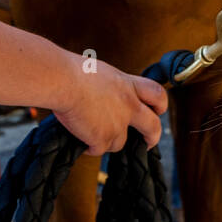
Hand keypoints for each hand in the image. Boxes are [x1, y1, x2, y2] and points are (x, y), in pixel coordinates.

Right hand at [51, 57, 167, 155]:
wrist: (62, 80)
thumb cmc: (73, 72)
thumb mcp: (102, 73)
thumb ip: (110, 88)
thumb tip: (105, 99)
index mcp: (128, 85)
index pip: (157, 94)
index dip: (160, 105)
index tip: (157, 112)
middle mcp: (128, 105)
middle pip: (153, 126)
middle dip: (153, 137)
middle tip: (148, 143)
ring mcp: (118, 124)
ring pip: (120, 143)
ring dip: (107, 140)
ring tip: (91, 131)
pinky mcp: (102, 138)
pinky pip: (98, 150)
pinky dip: (90, 147)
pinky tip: (82, 139)